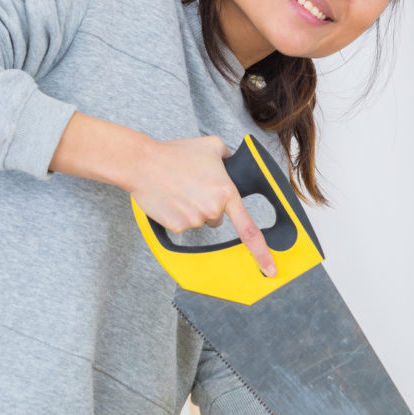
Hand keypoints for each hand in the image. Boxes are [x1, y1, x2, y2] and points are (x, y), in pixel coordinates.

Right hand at [132, 135, 276, 276]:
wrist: (143, 164)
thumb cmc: (175, 154)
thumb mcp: (212, 146)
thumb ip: (229, 157)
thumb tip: (233, 163)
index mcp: (225, 192)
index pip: (249, 229)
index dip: (262, 252)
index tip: (270, 268)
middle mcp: (212, 210)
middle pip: (218, 217)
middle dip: (210, 205)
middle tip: (194, 184)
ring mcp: (193, 220)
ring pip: (201, 220)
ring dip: (193, 208)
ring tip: (179, 187)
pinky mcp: (176, 227)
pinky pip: (183, 224)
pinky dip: (178, 213)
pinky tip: (170, 197)